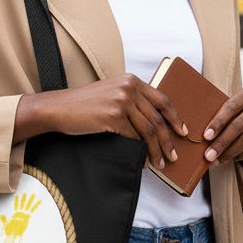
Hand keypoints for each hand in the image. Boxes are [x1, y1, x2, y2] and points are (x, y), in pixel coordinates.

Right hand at [20, 75, 188, 173]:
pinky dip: (139, 152)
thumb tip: (153, 121)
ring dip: (156, 150)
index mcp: (131, 80)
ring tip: (160, 163)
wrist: (59, 108)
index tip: (183, 131)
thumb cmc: (84, 105)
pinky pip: (133, 138)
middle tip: (173, 155)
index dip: (175, 117)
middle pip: (157, 118)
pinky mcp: (112, 116)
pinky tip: (141, 161)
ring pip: (148, 130)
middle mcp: (129, 88)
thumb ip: (131, 99)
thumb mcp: (111, 93)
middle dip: (168, 140)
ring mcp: (121, 101)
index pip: (162, 99)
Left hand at [202, 86, 242, 168]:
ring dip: (229, 152)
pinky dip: (241, 156)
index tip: (206, 136)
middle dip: (221, 142)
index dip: (218, 122)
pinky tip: (231, 159)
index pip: (231, 106)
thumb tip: (202, 137)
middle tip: (208, 155)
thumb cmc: (239, 118)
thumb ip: (220, 119)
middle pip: (238, 125)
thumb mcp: (231, 113)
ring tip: (216, 161)